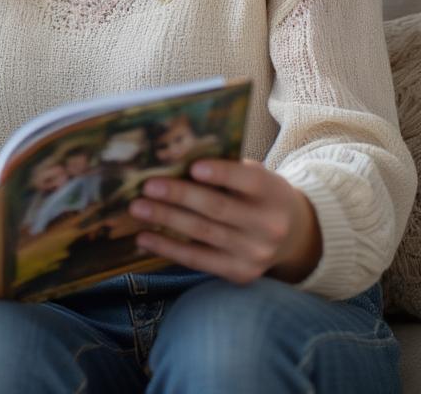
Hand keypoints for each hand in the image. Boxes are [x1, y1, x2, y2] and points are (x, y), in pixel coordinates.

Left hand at [128, 158, 321, 284]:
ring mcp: (255, 253)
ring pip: (203, 234)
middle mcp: (268, 226)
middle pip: (217, 208)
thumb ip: (226, 168)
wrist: (292, 236)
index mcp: (273, 193)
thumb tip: (174, 157)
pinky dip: (168, 248)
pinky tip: (144, 238)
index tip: (194, 167)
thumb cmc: (258, 194)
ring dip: (166, 220)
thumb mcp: (254, 177)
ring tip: (137, 208)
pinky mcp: (240, 273)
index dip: (221, 174)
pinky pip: (198, 260)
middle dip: (179, 195)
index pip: (248, 180)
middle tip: (147, 186)